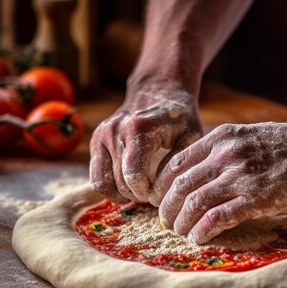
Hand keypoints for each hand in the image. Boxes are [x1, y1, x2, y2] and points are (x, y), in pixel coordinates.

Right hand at [89, 85, 202, 202]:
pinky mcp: (96, 141)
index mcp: (138, 129)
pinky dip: (110, 189)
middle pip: (120, 182)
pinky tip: (128, 189)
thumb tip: (161, 190)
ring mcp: (102, 135)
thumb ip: (178, 162)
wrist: (159, 93)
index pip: (134, 176)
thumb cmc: (179, 118)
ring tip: (142, 191)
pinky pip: (96, 177)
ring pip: (105, 183)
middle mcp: (115, 131)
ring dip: (124, 194)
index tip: (160, 193)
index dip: (147, 193)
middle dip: (138, 195)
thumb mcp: (190, 136)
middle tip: (154, 194)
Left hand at [155, 121, 286, 243]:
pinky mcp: (255, 198)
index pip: (176, 163)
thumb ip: (226, 151)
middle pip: (180, 185)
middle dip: (168, 208)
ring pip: (193, 202)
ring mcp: (240, 175)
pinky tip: (199, 238)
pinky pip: (216, 217)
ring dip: (182, 223)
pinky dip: (202, 231)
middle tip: (167, 222)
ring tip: (181, 233)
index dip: (164, 186)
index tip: (164, 200)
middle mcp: (226, 154)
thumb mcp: (252, 137)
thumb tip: (204, 174)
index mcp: (223, 137)